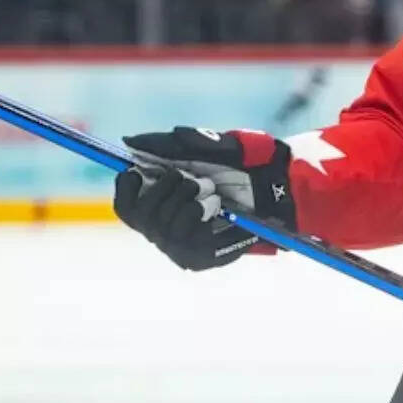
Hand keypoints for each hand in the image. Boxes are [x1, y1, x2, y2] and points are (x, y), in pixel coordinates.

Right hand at [112, 126, 296, 269]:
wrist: (276, 184)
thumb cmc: (241, 165)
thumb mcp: (205, 147)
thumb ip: (167, 145)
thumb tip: (128, 143)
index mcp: (161, 202)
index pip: (126, 206)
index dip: (126, 188)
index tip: (138, 170)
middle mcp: (166, 229)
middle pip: (141, 215)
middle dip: (164, 189)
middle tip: (191, 178)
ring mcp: (182, 247)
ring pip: (161, 228)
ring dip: (186, 201)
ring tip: (212, 192)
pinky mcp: (201, 258)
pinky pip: (185, 238)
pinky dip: (198, 215)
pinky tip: (217, 210)